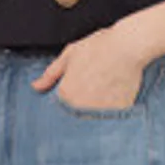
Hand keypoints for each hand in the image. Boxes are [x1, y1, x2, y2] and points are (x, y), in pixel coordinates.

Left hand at [32, 25, 147, 111]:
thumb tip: (36, 87)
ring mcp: (98, 113)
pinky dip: (110, 110)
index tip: (77, 90)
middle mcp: (80, 108)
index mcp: (66, 95)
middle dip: (81, 105)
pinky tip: (114, 93)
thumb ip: (51, 74)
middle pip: (76, 115)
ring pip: (92, 117)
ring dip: (94, 109)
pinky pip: (109, 117)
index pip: (60, 108)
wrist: (128, 46)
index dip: (68, 99)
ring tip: (104, 87)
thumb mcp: (70, 55)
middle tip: (93, 86)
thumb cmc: (99, 47)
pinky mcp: (116, 115)